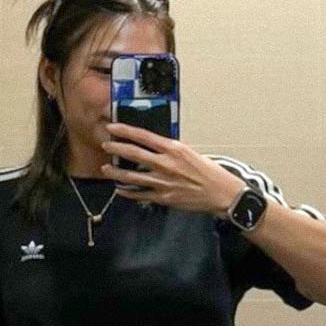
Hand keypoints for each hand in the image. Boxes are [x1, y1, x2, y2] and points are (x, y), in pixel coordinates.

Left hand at [100, 121, 244, 217]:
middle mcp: (166, 164)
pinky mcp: (164, 197)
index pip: (143, 136)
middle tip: (105, 145)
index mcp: (173, 149)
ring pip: (133, 177)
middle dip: (116, 149)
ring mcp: (163, 182)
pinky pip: (141, 194)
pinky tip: (120, 190)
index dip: (125, 131)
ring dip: (117, 173)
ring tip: (106, 169)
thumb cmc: (208, 172)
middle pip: (134, 154)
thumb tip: (153, 148)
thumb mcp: (189, 153)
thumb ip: (170, 151)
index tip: (112, 127)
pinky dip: (128, 192)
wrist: (220, 192)